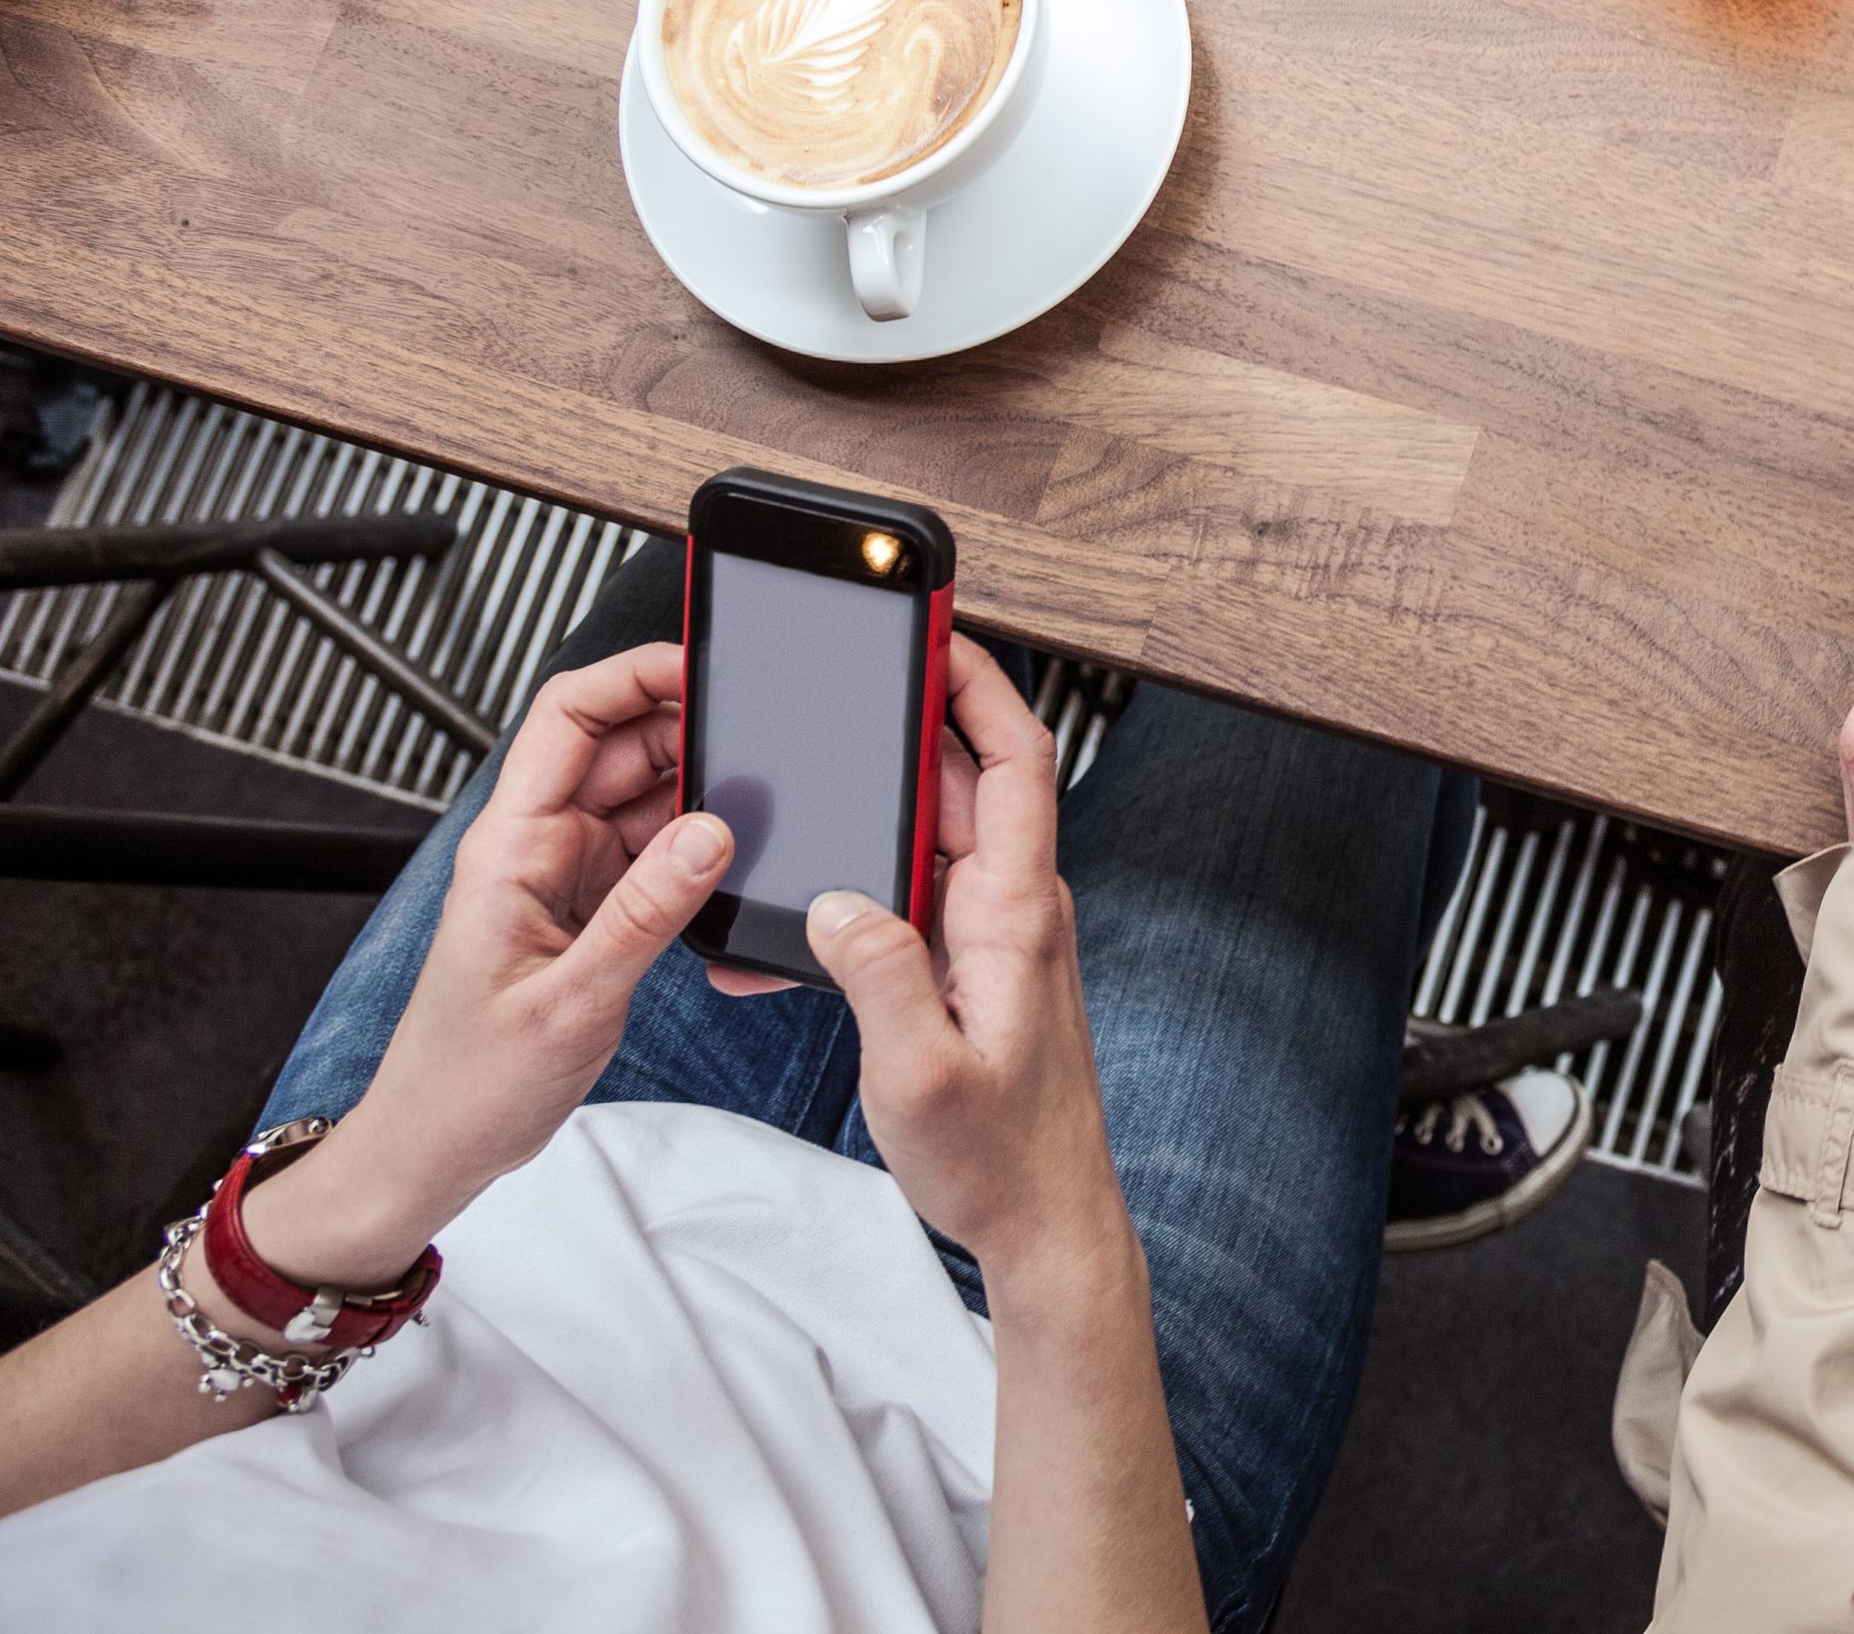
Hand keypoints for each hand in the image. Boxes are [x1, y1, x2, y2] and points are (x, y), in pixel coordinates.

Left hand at [253, 646, 734, 1290]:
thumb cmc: (469, 1084)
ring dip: (703, 791)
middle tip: (765, 739)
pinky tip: (735, 858)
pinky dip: (697, 847)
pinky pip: (654, 852)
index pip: (569, 716)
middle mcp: (538, 846)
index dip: (636, 675)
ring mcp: (565, 875)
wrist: (436, 1148)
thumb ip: (646, 913)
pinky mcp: (589, 909)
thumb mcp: (570, 1002)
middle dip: (693, 731)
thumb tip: (713, 832)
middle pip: (621, 746)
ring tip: (764, 801)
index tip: (704, 665)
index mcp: (511, 846)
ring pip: (646, 797)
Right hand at [808, 637, 1131, 1290]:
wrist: (1045, 1222)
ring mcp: (996, 935)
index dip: (981, 685)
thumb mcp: (920, 1072)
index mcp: (1017, 913)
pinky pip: (919, 895)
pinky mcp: (973, 966)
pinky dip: (868, 880)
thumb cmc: (999, 1159)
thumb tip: (837, 898)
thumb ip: (878, 977)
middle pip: (967, 780)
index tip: (935, 630)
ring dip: (879, 804)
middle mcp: (1015, 908)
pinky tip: (807, 902)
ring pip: (937, 835)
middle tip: (843, 674)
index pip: (1017, 761)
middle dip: (909, 721)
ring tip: (809, 773)